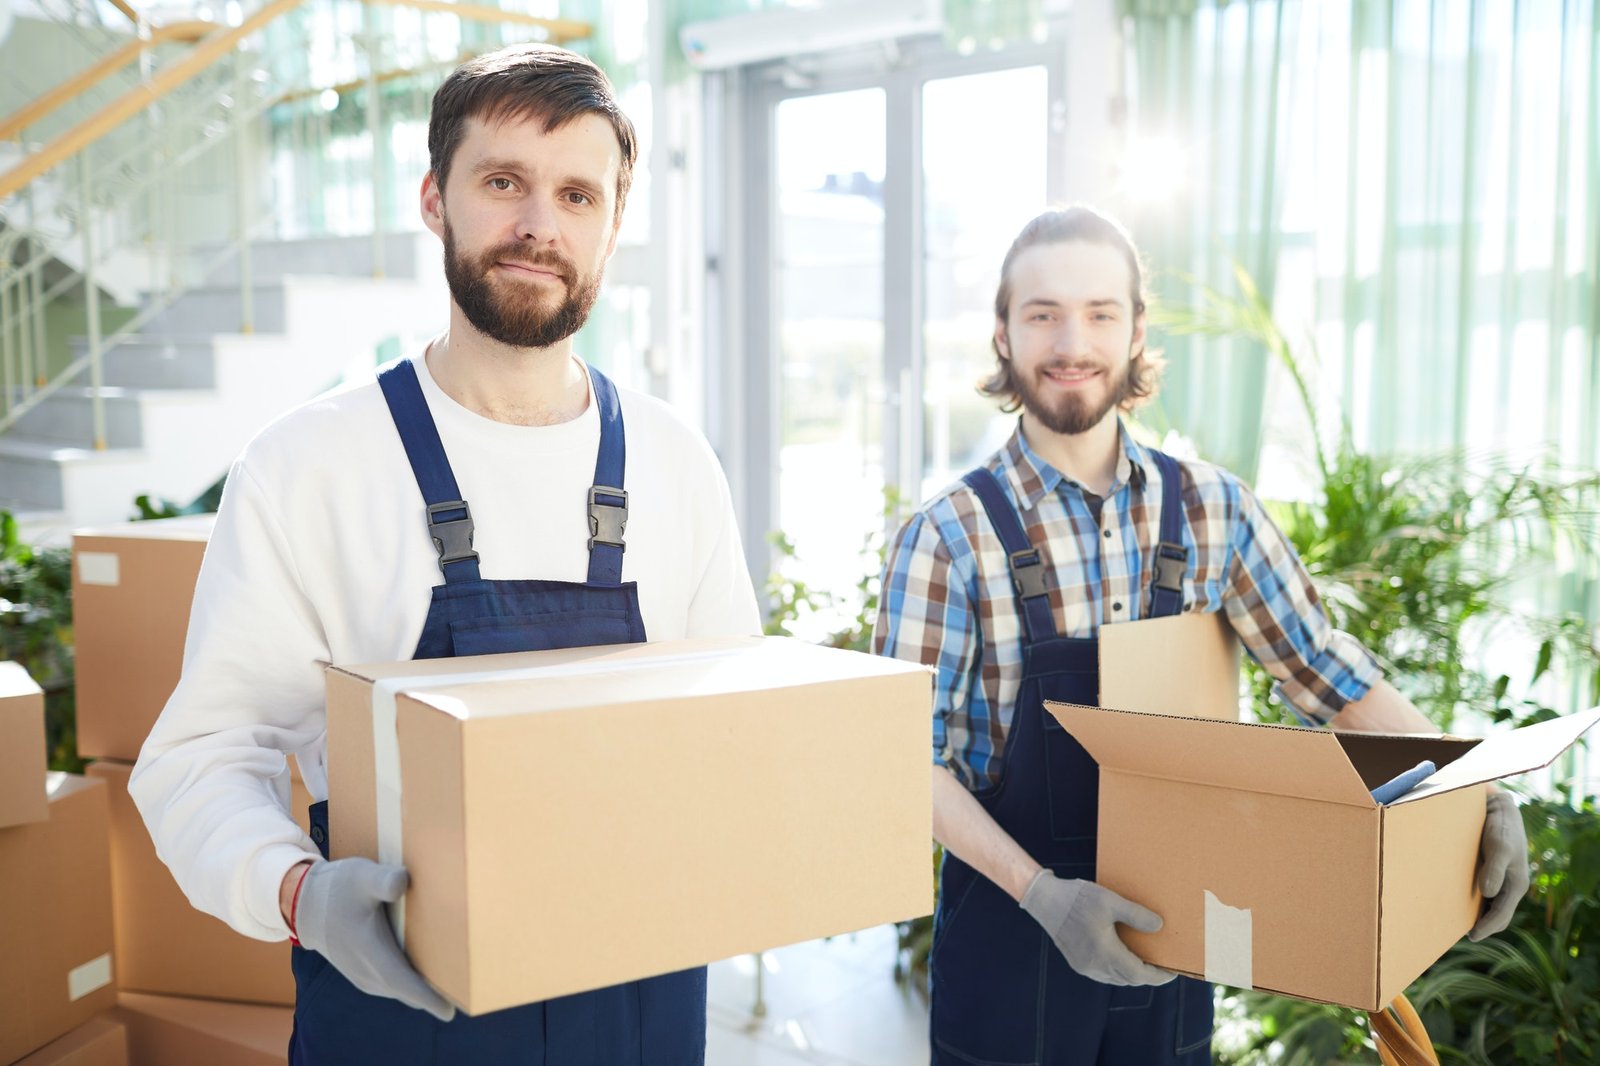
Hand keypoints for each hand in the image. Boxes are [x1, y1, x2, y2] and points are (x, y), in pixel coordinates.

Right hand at [293, 857, 456, 1020]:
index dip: (427, 998)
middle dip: (434, 994)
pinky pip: (393, 984)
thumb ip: (382, 880)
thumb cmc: (338, 889)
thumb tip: (403, 882)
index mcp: (370, 952)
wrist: (306, 904)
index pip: (403, 983)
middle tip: (465, 991)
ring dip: (422, 989)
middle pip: (408, 992)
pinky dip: (410, 983)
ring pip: (401, 989)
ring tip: (454, 981)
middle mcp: (368, 971)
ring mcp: (365, 976)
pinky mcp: (364, 974)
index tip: (450, 1011)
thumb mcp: (361, 876)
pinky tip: (429, 971)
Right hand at [1019, 870, 1174, 985]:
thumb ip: (1136, 915)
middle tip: (1162, 964)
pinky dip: (1118, 970)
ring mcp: (1085, 966)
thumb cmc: (1077, 898)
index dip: (1159, 976)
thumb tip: (1159, 926)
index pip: (1139, 974)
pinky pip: (1104, 974)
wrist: (1044, 900)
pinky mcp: (1077, 962)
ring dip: (1132, 973)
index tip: (1173, 972)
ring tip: (1145, 960)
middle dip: (1148, 975)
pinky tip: (1122, 956)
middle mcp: (1095, 965)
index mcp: (1105, 953)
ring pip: (1116, 979)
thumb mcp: (1109, 901)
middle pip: (1129, 979)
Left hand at [1468, 790, 1529, 940]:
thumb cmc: (1500, 827)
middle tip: (1456, 933)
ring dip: (1476, 914)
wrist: (1499, 807)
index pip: (1502, 916)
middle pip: (1497, 914)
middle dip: (1481, 926)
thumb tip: (1489, 893)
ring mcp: (1502, 878)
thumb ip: (1495, 869)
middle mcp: (1510, 885)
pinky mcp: (1492, 870)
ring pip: (1490, 904)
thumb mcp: (1499, 847)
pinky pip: (1484, 892)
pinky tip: (1454, 898)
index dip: (1487, 928)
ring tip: (1453, 920)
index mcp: (1517, 885)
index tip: (1471, 936)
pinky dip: (1473, 900)